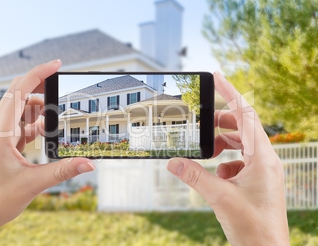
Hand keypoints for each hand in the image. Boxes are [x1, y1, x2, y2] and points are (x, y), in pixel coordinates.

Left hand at [0, 60, 94, 245]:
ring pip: (22, 110)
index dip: (38, 74)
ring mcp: (1, 136)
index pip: (19, 91)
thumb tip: (89, 163)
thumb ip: (63, 170)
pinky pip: (22, 125)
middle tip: (62, 87)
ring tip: (58, 117)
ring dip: (41, 109)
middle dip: (42, 88)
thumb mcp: (33, 183)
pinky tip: (47, 132)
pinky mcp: (5, 145)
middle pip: (20, 96)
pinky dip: (37, 124)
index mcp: (0, 131)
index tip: (56, 65)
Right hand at [167, 72, 288, 244]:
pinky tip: (216, 175)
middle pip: (242, 128)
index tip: (217, 77)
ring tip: (205, 152)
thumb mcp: (219, 197)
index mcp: (263, 158)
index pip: (246, 115)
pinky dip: (224, 162)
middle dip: (220, 124)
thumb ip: (194, 176)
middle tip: (201, 124)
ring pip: (240, 145)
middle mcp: (265, 161)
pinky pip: (239, 161)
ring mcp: (262, 171)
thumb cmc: (254, 228)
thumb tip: (172, 162)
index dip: (231, 94)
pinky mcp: (257, 181)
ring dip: (221, 145)